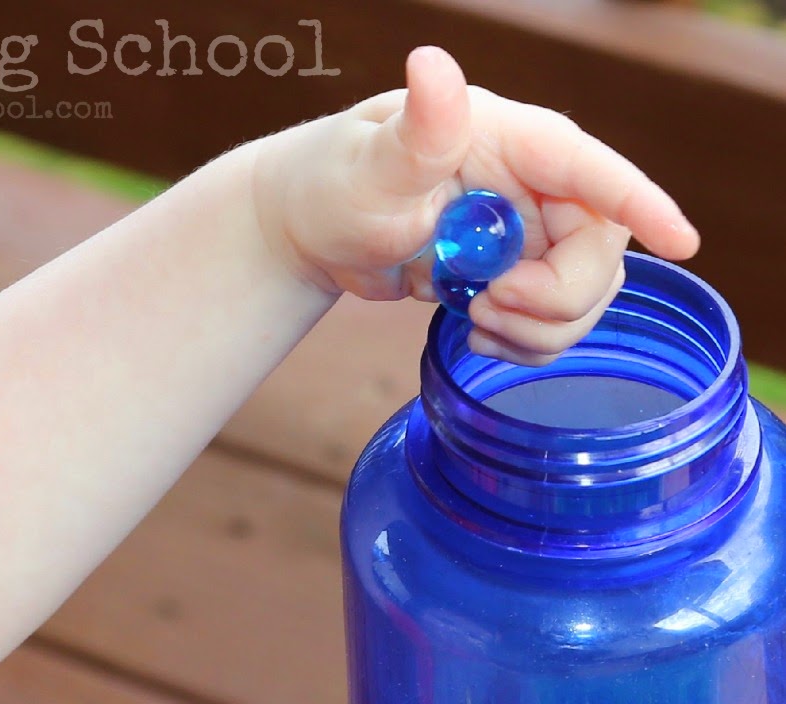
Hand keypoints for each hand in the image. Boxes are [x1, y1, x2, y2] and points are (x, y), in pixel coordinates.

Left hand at [251, 46, 700, 364]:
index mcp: (514, 142)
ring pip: (582, 297)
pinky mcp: (516, 274)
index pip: (595, 170)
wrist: (314, 229)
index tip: (681, 241)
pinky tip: (474, 332)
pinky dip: (521, 343)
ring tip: (474, 322)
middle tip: (487, 307)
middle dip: (556, 298)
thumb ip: (416, 129)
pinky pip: (550, 322)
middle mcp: (536, 185)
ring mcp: (529, 233)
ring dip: (539, 330)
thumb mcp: (371, 163)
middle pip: (600, 253)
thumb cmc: (335, 181)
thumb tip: (433, 68)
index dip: (643, 205)